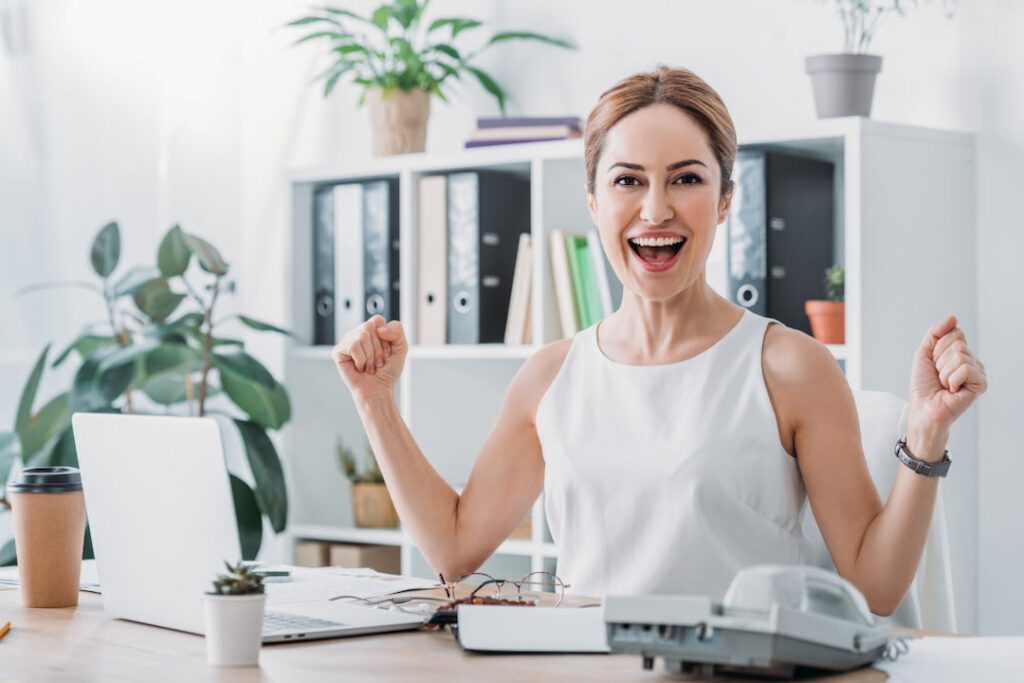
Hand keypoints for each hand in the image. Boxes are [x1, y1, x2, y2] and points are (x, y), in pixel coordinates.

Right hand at [332, 315, 407, 402]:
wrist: (379, 389)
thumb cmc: (387, 370)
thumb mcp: (401, 347)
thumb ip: (397, 330)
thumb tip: (379, 329)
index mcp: (371, 330)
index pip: (377, 320)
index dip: (385, 338)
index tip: (386, 352)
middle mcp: (358, 333)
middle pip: (369, 327)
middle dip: (378, 349)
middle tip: (377, 361)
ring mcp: (347, 341)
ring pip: (361, 336)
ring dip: (370, 356)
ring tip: (369, 365)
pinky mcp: (338, 351)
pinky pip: (353, 346)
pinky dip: (361, 360)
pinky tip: (360, 367)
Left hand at [906, 315, 986, 443]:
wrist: (923, 408)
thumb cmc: (923, 385)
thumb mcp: (924, 353)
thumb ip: (936, 333)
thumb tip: (952, 318)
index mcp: (960, 352)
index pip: (955, 332)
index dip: (937, 347)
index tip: (933, 362)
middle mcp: (971, 360)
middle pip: (957, 343)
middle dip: (939, 359)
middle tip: (938, 376)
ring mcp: (978, 371)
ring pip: (960, 355)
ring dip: (944, 371)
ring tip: (944, 384)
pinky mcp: (981, 383)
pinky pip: (965, 368)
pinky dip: (951, 379)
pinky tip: (952, 390)